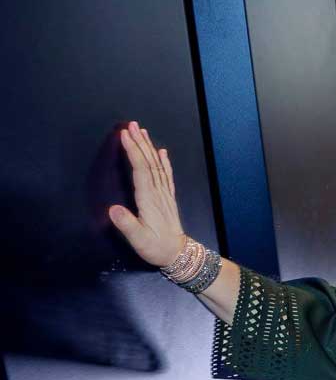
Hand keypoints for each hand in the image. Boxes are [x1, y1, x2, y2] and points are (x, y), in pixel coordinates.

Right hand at [108, 121, 186, 267]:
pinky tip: (162, 152)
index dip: (133, 152)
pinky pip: (166, 175)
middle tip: (131, 124)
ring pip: (157, 166)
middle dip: (140, 142)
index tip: (125, 135)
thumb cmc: (156, 247)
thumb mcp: (139, 240)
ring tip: (142, 131)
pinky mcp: (167, 198)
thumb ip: (126, 224)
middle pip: (149, 162)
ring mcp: (164, 195)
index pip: (140, 170)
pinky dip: (163, 162)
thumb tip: (113, 209)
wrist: (178, 254)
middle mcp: (158, 193)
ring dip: (149, 147)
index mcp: (149, 200)